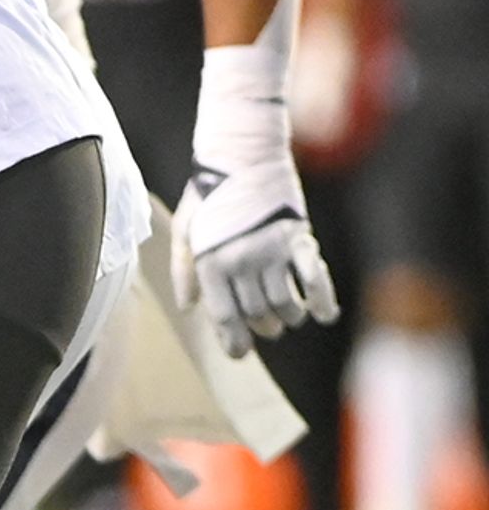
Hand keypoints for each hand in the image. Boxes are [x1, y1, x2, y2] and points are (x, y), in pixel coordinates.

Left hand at [175, 180, 338, 357]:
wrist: (241, 155)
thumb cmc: (208, 194)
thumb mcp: (185, 230)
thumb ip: (185, 271)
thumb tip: (190, 307)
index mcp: (211, 262)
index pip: (225, 315)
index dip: (233, 340)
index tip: (239, 353)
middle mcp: (242, 261)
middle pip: (256, 312)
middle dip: (262, 328)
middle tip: (266, 330)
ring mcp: (272, 250)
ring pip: (285, 302)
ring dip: (289, 316)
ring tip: (287, 317)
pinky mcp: (299, 238)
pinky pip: (315, 277)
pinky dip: (322, 299)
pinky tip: (325, 315)